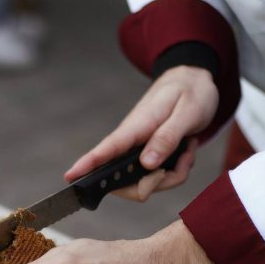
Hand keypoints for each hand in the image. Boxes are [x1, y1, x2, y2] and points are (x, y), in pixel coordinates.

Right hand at [64, 66, 216, 201]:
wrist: (194, 80)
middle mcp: (133, 141)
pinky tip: (186, 152)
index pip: (108, 148)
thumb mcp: (188, 112)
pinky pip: (157, 178)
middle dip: (155, 183)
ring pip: (145, 183)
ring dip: (171, 175)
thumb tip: (147, 164)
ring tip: (187, 151)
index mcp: (138, 125)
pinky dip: (175, 171)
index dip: (88, 164)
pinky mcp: (147, 156)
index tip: (70, 177)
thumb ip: (167, 137)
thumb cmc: (191, 92)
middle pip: (126, 181)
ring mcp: (138, 150)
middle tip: (182, 162)